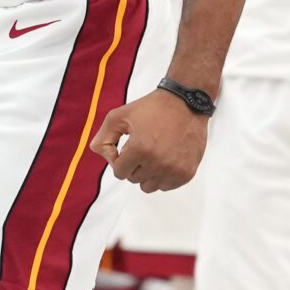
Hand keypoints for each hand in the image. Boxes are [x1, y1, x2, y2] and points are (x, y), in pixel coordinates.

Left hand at [89, 89, 206, 189]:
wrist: (186, 103)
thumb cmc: (152, 108)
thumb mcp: (119, 116)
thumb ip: (103, 139)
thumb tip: (102, 157)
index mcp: (139, 149)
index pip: (119, 173)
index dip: (121, 160)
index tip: (129, 147)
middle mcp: (157, 162)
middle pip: (134, 179)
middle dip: (134, 165)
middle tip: (143, 147)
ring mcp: (174, 169)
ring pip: (149, 186)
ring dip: (147, 174)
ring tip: (154, 154)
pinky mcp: (186, 173)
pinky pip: (166, 186)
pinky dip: (163, 176)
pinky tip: (166, 158)